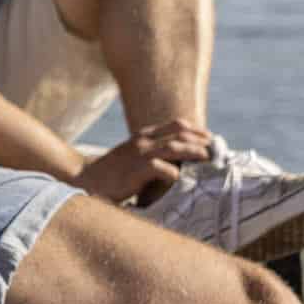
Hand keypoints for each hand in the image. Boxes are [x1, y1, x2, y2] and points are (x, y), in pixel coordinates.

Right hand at [69, 119, 211, 203]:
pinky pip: (161, 168)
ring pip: (174, 147)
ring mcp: (139, 155)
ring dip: (194, 152)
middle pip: (180, 134)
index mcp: (144, 136)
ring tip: (208, 159)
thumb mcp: (133, 156)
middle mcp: (144, 141)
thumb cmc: (112, 171)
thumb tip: (179, 161)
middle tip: (217, 150)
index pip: (177, 126)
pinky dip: (174, 172)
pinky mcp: (135, 170)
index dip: (197, 131)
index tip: (211, 139)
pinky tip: (181, 178)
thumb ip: (152, 153)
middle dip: (202, 141)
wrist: (85, 176)